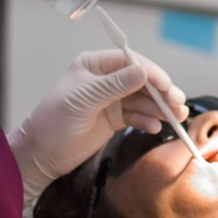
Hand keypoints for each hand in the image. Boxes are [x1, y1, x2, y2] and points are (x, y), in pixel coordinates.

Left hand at [8, 49, 186, 204]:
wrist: (40, 155)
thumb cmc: (53, 122)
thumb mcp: (83, 100)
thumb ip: (114, 85)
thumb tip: (143, 72)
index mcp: (95, 65)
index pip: (130, 62)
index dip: (150, 72)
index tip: (166, 85)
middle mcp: (107, 79)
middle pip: (142, 81)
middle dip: (161, 92)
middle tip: (177, 103)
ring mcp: (112, 99)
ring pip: (144, 99)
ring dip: (160, 108)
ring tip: (176, 117)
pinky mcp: (116, 117)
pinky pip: (138, 115)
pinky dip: (148, 120)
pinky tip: (155, 127)